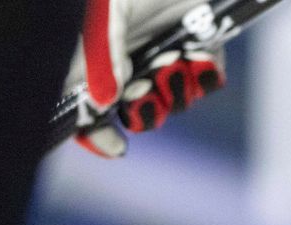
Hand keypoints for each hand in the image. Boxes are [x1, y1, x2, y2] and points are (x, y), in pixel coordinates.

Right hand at [68, 0, 225, 157]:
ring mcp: (162, 47)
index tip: (114, 145)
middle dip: (144, 109)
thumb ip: (98, 52)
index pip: (84, 99)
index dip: (95, 128)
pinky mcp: (198, 40)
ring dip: (176, 91)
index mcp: (89, 46)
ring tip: (176, 64)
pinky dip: (205, 73)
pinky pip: (206, 76)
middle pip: (131, 106)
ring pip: (172, 98)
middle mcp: (123, 52)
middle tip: (147, 93)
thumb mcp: (104, 10)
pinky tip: (198, 56)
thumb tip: (103, 100)